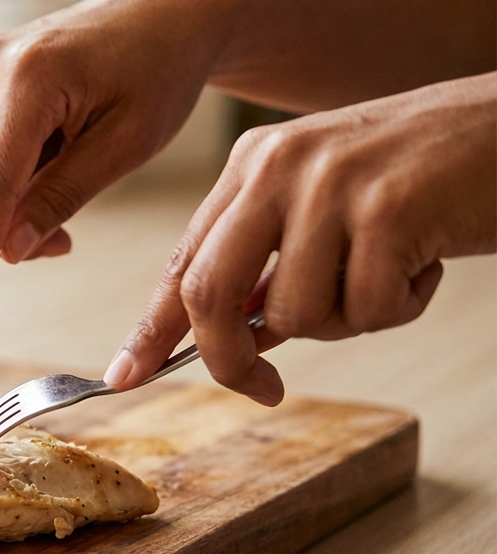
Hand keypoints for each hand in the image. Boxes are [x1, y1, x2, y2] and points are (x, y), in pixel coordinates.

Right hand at [0, 0, 237, 311]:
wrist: (167, 16)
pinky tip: (54, 162)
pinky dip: (6, 178)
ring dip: (3, 205)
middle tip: (61, 244)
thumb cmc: (160, 72)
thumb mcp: (126, 146)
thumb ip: (61, 198)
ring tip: (67, 191)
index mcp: (29, 77)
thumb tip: (9, 252)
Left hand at [105, 72, 496, 404]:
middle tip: (266, 388)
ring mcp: (331, 185)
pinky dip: (403, 306)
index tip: (123, 375)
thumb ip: (274, 265)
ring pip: (295, 315)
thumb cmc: (424, 178)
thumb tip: (236, 340)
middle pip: (209, 292)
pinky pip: (368, 310)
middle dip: (228, 359)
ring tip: (394, 271)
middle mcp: (279, 166)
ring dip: (348, 322)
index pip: (182, 260)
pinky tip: (430, 259)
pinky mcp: (389, 209)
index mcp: (253, 165)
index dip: (150, 328)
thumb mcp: (327, 206)